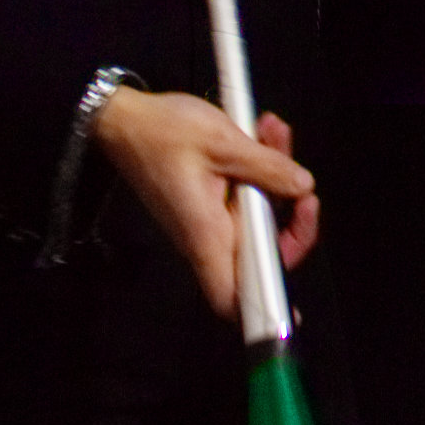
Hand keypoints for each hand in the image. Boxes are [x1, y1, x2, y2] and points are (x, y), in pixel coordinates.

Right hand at [92, 87, 319, 319]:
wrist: (121, 119)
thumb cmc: (162, 132)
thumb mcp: (222, 140)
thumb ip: (266, 166)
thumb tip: (303, 187)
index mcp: (207, 234)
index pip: (232, 297)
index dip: (262, 305)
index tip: (294, 295)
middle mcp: (207, 236)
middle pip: (261, 253)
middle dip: (291, 218)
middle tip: (302, 184)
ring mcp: (208, 219)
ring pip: (258, 216)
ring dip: (276, 177)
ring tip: (274, 132)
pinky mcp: (208, 201)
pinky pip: (244, 196)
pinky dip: (258, 168)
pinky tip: (261, 132)